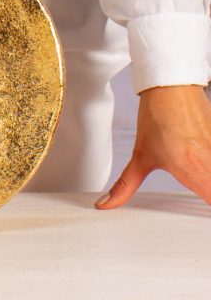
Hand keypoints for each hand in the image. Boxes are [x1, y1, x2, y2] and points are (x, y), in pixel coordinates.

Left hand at [95, 84, 210, 208]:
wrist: (170, 87)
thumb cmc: (159, 117)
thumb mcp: (141, 156)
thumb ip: (125, 185)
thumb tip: (106, 203)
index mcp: (195, 171)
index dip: (206, 218)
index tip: (197, 219)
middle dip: (208, 198)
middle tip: (195, 197)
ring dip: (209, 183)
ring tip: (198, 181)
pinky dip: (210, 167)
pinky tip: (202, 166)